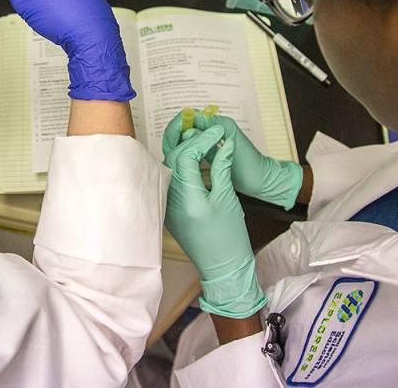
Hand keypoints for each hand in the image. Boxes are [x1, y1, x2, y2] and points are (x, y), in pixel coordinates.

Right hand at [163, 111, 302, 209]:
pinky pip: (190, 149)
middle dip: (173, 137)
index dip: (176, 127)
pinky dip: (182, 154)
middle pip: (183, 126)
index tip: (171, 142)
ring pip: (184, 138)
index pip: (188, 116)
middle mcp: (213, 129)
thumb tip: (188, 130)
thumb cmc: (250, 168)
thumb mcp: (229, 151)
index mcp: (218, 124)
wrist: (262, 182)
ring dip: (176, 146)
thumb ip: (209, 138)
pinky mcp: (209, 153)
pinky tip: (178, 164)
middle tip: (167, 152)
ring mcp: (210, 141)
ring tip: (170, 159)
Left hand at [164, 125, 267, 318]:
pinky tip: (195, 160)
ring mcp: (168, 204)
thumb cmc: (229, 237)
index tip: (218, 131)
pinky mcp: (170, 208)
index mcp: (187, 197)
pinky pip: (172, 179)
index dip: (203, 139)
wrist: (223, 267)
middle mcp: (172, 199)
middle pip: (175, 158)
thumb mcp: (228, 198)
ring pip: (170, 167)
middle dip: (192, 141)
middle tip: (211, 133)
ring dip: (184, 151)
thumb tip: (223, 144)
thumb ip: (221, 168)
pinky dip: (182, 165)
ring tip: (203, 142)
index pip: (187, 155)